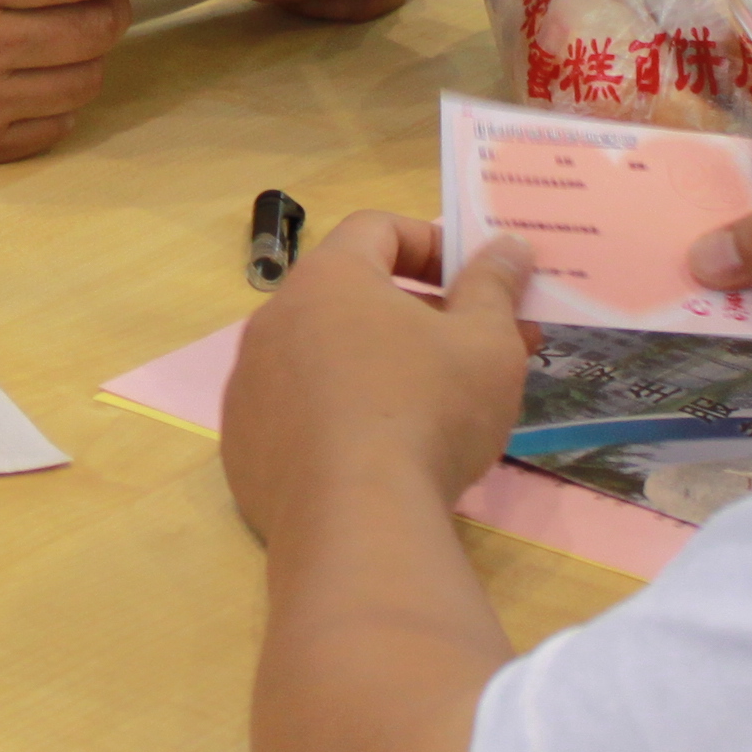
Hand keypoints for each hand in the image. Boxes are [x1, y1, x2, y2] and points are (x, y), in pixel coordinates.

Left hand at [220, 217, 536, 535]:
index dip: (432, 244)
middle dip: (418, 314)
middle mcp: (272, 320)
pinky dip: (338, 417)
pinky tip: (380, 453)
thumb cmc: (428, 411)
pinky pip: (296, 413)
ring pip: (322, 356)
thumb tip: (507, 246)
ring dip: (377, 365)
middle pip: (349, 296)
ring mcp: (250, 384)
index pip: (377, 230)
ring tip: (436, 406)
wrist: (358, 522)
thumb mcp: (486, 343)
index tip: (473, 281)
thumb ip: (495, 286)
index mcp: (326, 279)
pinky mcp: (243, 445)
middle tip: (475, 349)